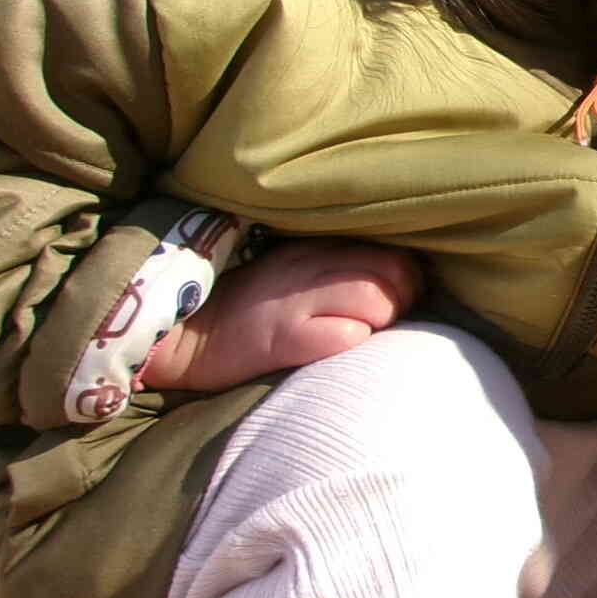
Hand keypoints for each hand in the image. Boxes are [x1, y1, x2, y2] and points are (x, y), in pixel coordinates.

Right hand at [142, 239, 423, 391]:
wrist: (187, 337)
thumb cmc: (251, 309)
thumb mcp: (294, 271)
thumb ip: (339, 268)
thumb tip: (399, 281)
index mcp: (316, 248)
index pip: (391, 252)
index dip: (409, 278)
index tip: (400, 298)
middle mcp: (310, 267)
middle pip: (394, 274)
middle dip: (405, 301)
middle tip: (388, 320)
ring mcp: (297, 300)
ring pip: (377, 300)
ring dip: (384, 321)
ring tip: (365, 334)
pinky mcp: (283, 337)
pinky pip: (346, 336)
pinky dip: (356, 344)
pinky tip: (338, 349)